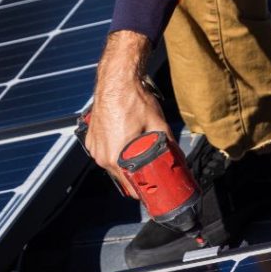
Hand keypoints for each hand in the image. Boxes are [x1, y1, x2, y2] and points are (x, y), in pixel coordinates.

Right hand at [85, 30, 172, 198]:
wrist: (116, 79)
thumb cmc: (132, 99)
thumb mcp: (158, 124)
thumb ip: (169, 144)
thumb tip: (178, 156)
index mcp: (115, 157)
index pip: (130, 187)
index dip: (143, 192)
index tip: (152, 192)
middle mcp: (101, 154)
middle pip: (121, 176)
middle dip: (136, 176)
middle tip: (150, 172)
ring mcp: (94, 145)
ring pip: (112, 164)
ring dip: (124, 163)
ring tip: (138, 155)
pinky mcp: (91, 136)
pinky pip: (104, 151)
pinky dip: (114, 150)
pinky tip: (126, 141)